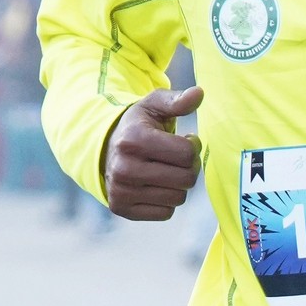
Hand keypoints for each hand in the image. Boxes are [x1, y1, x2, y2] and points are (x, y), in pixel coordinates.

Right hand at [103, 84, 202, 218]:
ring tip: (165, 170)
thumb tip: (200, 93)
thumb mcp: (154, 106)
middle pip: (186, 178)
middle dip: (188, 167)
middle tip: (177, 158)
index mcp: (134, 140)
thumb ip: (177, 101)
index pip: (187, 154)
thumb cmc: (137, 126)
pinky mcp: (122, 209)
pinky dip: (167, 201)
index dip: (192, 146)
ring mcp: (122, 192)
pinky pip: (166, 213)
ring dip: (178, 185)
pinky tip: (155, 185)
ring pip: (178, 198)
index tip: (183, 141)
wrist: (105, 150)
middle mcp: (125, 168)